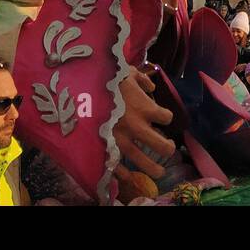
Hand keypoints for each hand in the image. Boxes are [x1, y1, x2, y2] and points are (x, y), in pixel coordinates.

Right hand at [112, 68, 174, 184]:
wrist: (81, 89)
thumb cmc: (107, 78)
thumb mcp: (127, 72)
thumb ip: (142, 80)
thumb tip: (151, 87)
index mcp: (145, 108)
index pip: (166, 117)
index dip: (166, 116)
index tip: (163, 116)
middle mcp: (137, 126)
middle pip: (160, 144)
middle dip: (167, 148)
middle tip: (169, 150)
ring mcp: (121, 139)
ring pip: (141, 159)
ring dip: (152, 168)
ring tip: (159, 172)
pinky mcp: (106, 147)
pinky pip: (117, 165)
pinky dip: (123, 173)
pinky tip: (130, 177)